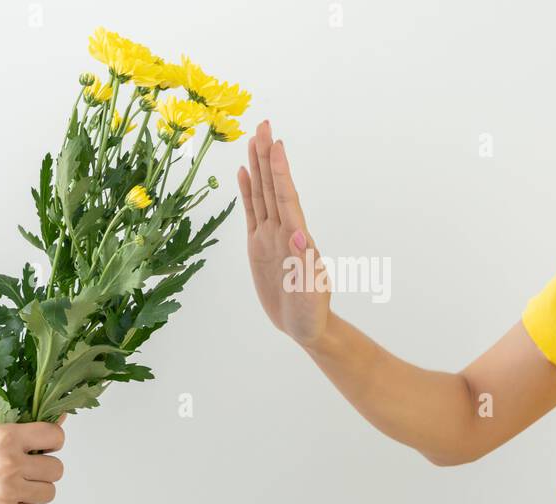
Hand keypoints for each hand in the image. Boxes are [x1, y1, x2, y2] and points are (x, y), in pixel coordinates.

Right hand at [0, 417, 65, 503]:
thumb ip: (24, 426)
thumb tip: (60, 418)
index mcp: (6, 437)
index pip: (56, 436)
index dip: (53, 442)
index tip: (45, 446)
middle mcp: (9, 463)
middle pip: (57, 469)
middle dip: (45, 469)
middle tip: (27, 469)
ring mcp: (7, 491)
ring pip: (50, 492)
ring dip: (36, 490)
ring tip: (16, 485)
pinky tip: (4, 499)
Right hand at [237, 120, 331, 347]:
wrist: (306, 327)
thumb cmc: (312, 314)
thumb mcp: (311, 291)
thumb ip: (306, 264)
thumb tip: (300, 234)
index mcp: (297, 238)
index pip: (287, 197)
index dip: (281, 171)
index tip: (276, 144)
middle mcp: (284, 230)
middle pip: (274, 187)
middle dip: (268, 157)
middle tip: (262, 125)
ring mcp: (271, 236)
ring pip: (263, 194)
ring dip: (258, 167)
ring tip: (252, 140)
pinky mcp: (259, 246)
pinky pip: (252, 213)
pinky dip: (249, 192)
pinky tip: (244, 174)